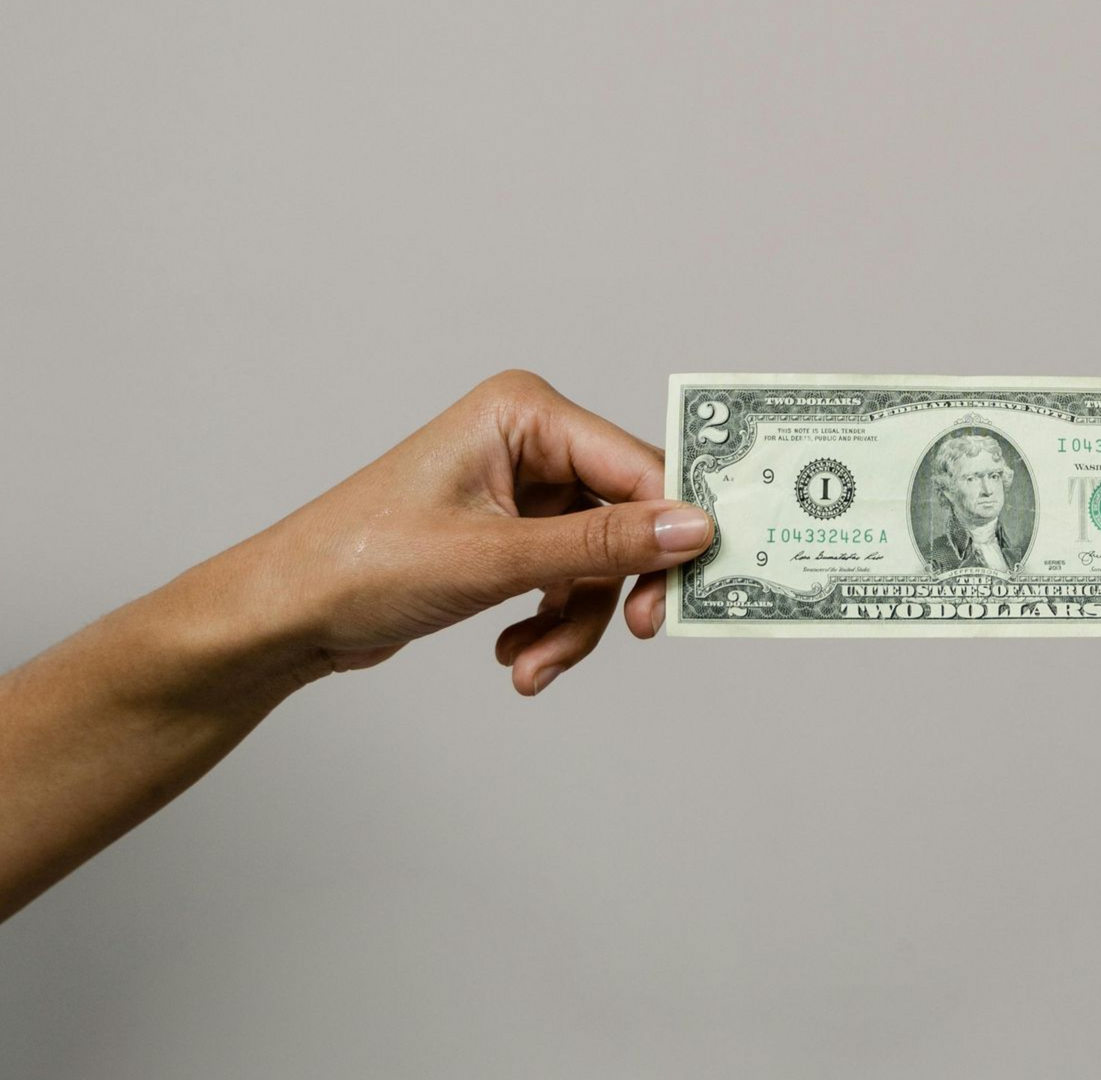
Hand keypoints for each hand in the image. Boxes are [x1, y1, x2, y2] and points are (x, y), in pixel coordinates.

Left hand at [232, 370, 711, 692]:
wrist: (288, 613)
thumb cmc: (361, 562)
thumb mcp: (496, 558)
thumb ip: (603, 547)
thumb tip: (694, 530)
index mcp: (525, 412)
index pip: (637, 466)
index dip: (672, 527)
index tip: (694, 588)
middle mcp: (531, 440)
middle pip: (628, 517)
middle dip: (618, 589)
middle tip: (639, 633)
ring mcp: (524, 489)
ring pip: (602, 563)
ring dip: (577, 622)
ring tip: (532, 666)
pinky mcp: (515, 534)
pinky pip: (571, 581)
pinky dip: (553, 625)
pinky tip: (516, 656)